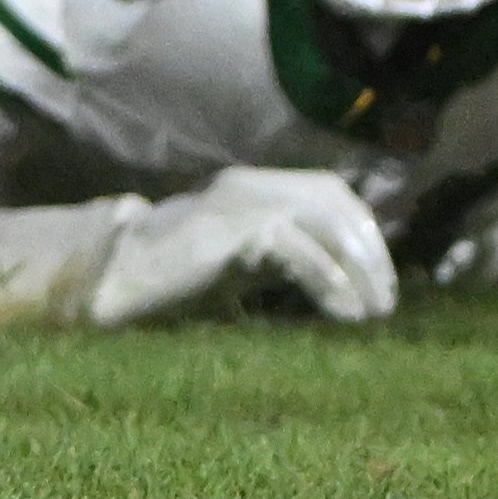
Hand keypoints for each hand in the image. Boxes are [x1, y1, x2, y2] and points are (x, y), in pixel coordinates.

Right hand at [82, 166, 400, 326]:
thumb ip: (280, 259)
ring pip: (322, 221)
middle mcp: (250, 184)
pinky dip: (330, 281)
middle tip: (386, 301)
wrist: (111, 277)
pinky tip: (345, 314)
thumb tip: (337, 279)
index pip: (329, 192)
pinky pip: (296, 250)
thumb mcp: (238, 263)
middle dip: (368, 251)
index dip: (362, 231)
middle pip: (333, 200)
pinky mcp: (229, 232)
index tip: (381, 278)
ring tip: (373, 313)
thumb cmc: (172, 277)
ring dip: (357, 268)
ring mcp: (238, 203)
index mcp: (254, 187)